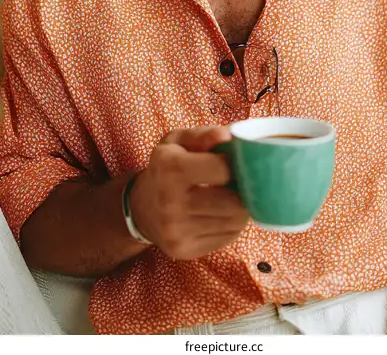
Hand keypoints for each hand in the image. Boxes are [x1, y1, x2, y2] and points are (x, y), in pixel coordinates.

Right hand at [129, 126, 248, 259]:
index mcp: (170, 168)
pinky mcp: (185, 251)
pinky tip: (219, 212)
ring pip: (235, 222)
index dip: (235, 164)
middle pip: (234, 202)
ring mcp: (177, 231)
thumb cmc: (166, 168)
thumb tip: (228, 136)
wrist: (142, 208)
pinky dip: (232, 224)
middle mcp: (170, 203)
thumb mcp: (177, 141)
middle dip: (243, 190)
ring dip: (240, 207)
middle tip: (237, 181)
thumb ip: (204, 135)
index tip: (232, 161)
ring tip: (228, 195)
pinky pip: (228, 237)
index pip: (224, 169)